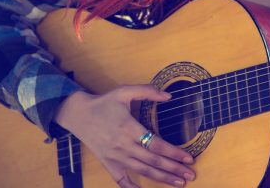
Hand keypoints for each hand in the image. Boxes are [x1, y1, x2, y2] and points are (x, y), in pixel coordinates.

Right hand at [54, 85, 195, 186]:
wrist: (78, 114)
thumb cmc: (104, 103)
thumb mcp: (125, 91)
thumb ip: (147, 91)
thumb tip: (168, 96)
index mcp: (129, 128)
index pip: (156, 144)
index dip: (174, 153)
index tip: (188, 158)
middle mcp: (123, 145)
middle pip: (153, 161)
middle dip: (173, 169)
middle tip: (190, 175)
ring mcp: (115, 157)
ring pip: (142, 171)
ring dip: (162, 178)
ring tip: (178, 183)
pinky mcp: (108, 163)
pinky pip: (121, 180)